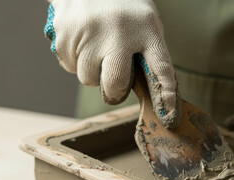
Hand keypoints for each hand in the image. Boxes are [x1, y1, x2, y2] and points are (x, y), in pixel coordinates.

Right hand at [44, 0, 180, 128]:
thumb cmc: (123, 8)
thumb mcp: (145, 23)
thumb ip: (147, 53)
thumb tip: (149, 92)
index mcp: (147, 30)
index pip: (161, 69)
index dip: (166, 95)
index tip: (168, 116)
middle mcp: (119, 32)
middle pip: (114, 83)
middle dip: (113, 90)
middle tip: (113, 82)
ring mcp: (90, 32)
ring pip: (87, 78)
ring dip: (92, 71)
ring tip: (96, 48)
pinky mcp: (65, 33)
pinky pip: (69, 66)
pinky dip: (75, 60)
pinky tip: (82, 41)